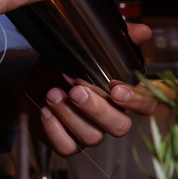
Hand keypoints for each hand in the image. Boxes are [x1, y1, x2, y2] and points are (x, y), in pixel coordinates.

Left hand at [31, 22, 155, 155]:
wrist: (31, 80)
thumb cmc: (65, 65)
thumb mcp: (87, 48)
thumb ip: (116, 41)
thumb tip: (142, 31)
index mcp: (122, 96)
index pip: (146, 105)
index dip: (136, 101)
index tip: (116, 90)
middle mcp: (110, 118)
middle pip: (120, 126)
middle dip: (97, 109)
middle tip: (75, 90)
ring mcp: (90, 133)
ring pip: (92, 137)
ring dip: (70, 115)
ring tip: (53, 94)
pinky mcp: (68, 144)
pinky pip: (68, 148)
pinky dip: (55, 130)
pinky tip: (46, 110)